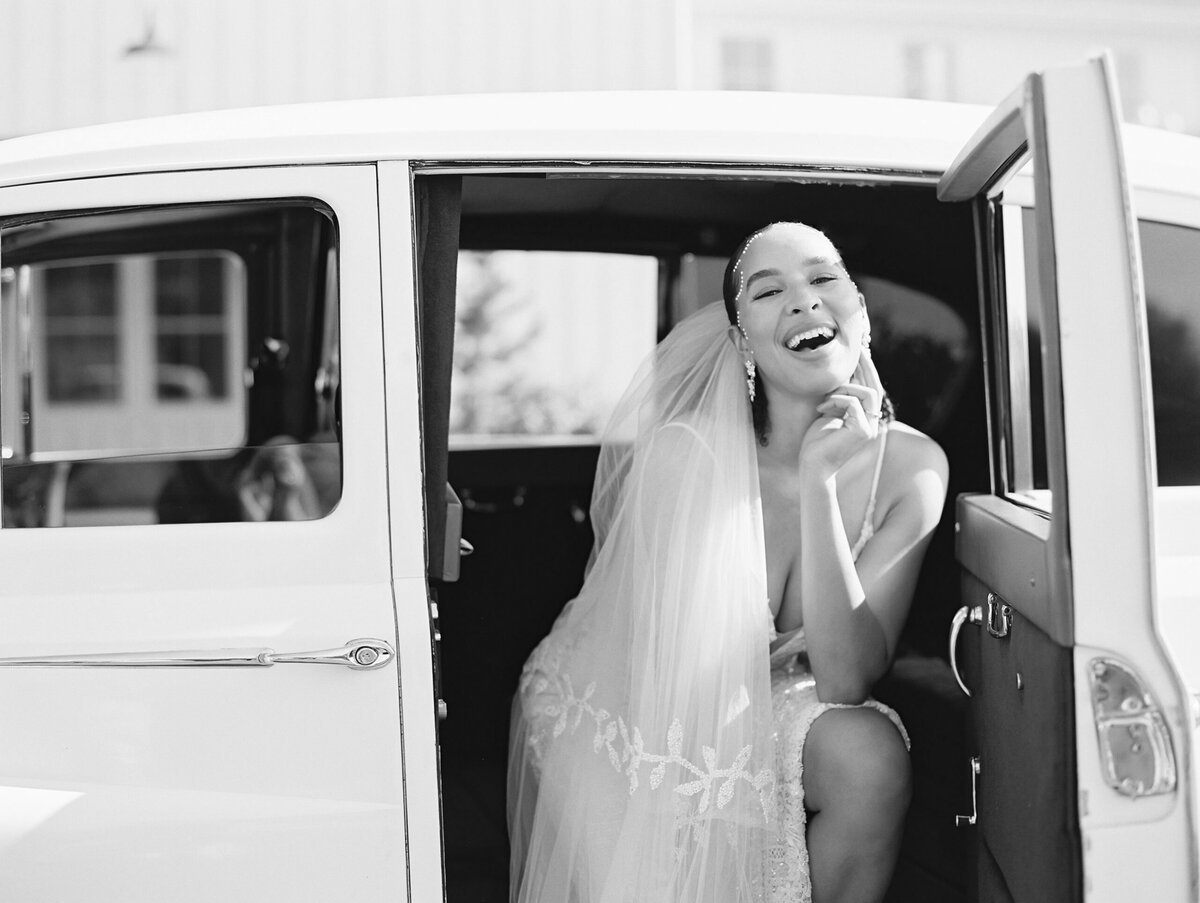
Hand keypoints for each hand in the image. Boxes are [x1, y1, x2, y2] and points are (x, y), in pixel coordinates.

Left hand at [798, 349, 883, 479]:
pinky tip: (821, 409)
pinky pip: (853, 403)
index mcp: (865, 419)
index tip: (858, 353)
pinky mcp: (862, 431)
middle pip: (875, 388)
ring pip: (868, 393)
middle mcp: (872, 424)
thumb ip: (839, 398)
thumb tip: (843, 374)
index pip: (871, 389)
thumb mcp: (829, 414)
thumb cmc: (816, 443)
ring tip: (825, 398)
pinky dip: (836, 400)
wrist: (812, 467)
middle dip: (866, 367)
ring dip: (845, 388)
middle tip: (857, 350)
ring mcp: (869, 429)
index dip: (867, 370)